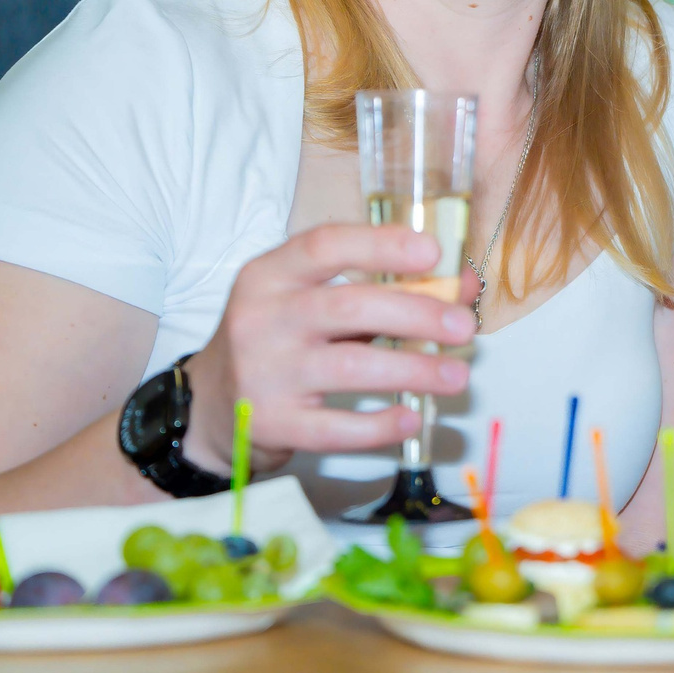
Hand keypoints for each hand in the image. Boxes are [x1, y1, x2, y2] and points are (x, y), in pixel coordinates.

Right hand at [181, 224, 478, 473]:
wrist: (210, 408)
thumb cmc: (278, 343)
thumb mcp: (312, 303)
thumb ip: (382, 289)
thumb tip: (462, 286)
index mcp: (270, 275)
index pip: (324, 245)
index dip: (381, 245)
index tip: (433, 253)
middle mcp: (260, 319)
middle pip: (347, 307)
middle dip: (415, 314)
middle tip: (463, 327)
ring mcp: (262, 373)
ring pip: (348, 367)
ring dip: (413, 371)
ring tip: (456, 376)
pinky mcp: (269, 424)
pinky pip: (333, 428)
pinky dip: (378, 426)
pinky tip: (411, 418)